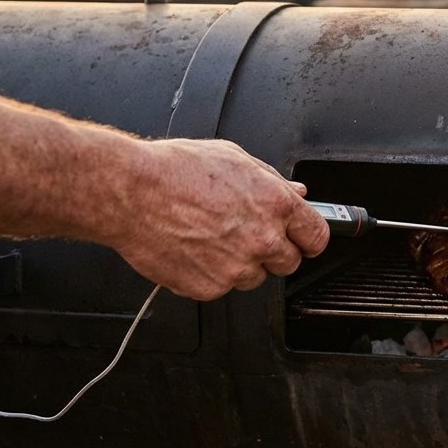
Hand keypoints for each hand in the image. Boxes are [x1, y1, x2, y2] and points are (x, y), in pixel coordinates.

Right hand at [101, 139, 329, 300]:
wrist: (130, 192)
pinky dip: (210, 275)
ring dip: (240, 264)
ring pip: (254, 277)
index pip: (317, 236)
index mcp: (276, 204)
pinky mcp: (209, 288)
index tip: (302, 239)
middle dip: (274, 252)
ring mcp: (236, 268)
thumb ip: (272, 181)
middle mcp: (262, 239)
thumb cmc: (175, 170)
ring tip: (210, 238)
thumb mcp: (235, 159)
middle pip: (289, 262)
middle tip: (246, 235)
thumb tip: (296, 192)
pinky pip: (221, 288)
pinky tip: (193, 250)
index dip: (309, 238)